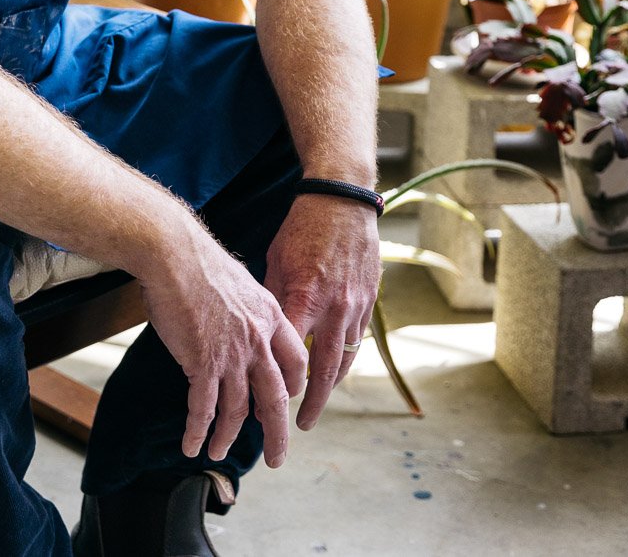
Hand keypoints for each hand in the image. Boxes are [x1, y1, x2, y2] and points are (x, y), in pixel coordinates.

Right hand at [139, 229, 308, 468]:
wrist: (173, 253)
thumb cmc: (199, 262)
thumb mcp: (240, 282)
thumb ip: (247, 308)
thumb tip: (241, 319)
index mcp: (271, 316)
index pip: (296, 361)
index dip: (292, 387)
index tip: (285, 402)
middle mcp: (258, 339)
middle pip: (275, 397)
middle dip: (276, 433)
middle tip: (277, 457)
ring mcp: (232, 354)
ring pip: (238, 410)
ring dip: (227, 436)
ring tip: (219, 452)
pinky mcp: (203, 362)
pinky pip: (203, 408)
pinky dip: (198, 431)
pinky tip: (191, 445)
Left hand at [264, 195, 380, 430]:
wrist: (343, 200)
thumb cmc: (302, 227)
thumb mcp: (276, 259)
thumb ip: (272, 299)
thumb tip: (258, 332)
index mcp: (304, 295)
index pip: (289, 353)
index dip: (276, 381)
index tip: (263, 400)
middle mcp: (333, 306)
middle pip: (322, 370)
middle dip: (310, 403)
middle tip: (297, 427)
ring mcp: (355, 306)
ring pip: (344, 360)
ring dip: (329, 389)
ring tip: (314, 408)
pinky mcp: (369, 301)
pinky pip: (358, 341)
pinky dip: (345, 362)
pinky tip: (333, 375)